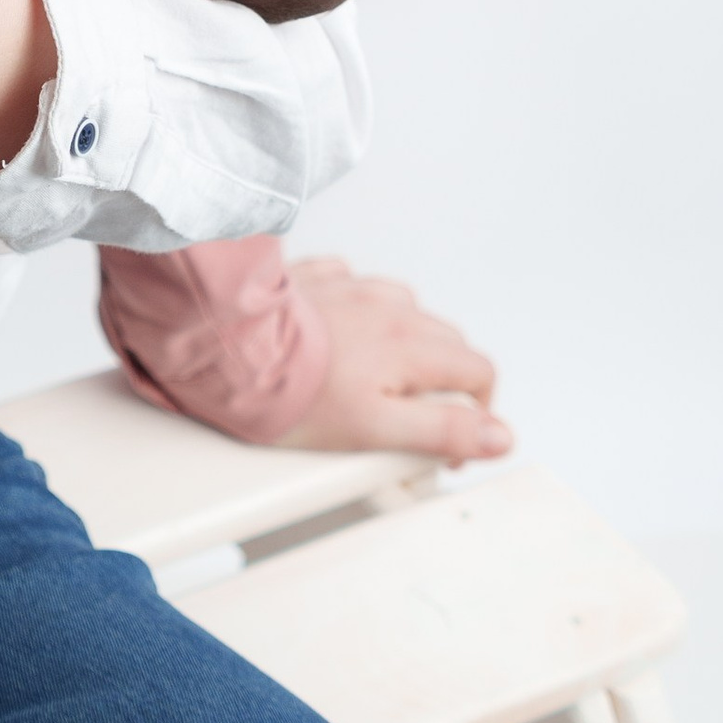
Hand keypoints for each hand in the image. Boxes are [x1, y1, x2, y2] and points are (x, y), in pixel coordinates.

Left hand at [279, 257, 509, 464]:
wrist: (222, 348)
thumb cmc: (292, 396)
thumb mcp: (376, 429)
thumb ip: (443, 429)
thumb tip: (500, 436)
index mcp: (409, 344)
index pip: (478, 371)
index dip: (478, 411)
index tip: (451, 443)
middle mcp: (386, 307)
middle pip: (446, 340)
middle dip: (445, 379)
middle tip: (414, 417)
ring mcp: (349, 289)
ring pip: (404, 308)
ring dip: (405, 339)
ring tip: (378, 374)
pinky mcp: (314, 279)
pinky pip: (354, 283)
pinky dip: (361, 307)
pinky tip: (342, 330)